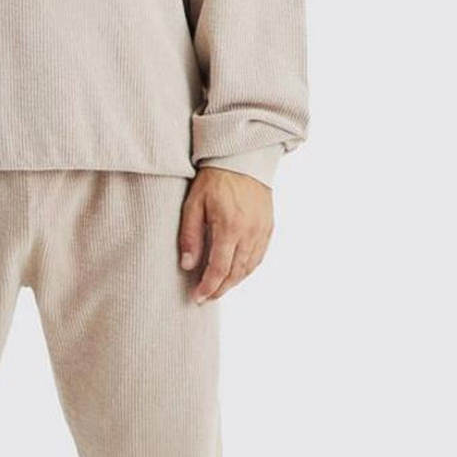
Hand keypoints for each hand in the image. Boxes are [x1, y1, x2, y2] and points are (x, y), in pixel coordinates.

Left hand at [179, 168, 273, 302]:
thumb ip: (190, 236)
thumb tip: (188, 265)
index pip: (219, 268)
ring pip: (249, 267)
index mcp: (230, 227)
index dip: (209, 287)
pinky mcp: (269, 226)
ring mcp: (262, 230)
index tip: (198, 298)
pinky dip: (247, 269)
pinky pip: (259, 256)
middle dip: (220, 289)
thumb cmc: (213, 180)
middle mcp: (250, 232)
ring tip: (219, 288)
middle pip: (236, 273)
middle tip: (206, 297)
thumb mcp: (193, 205)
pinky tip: (236, 273)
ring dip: (234, 282)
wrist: (242, 159)